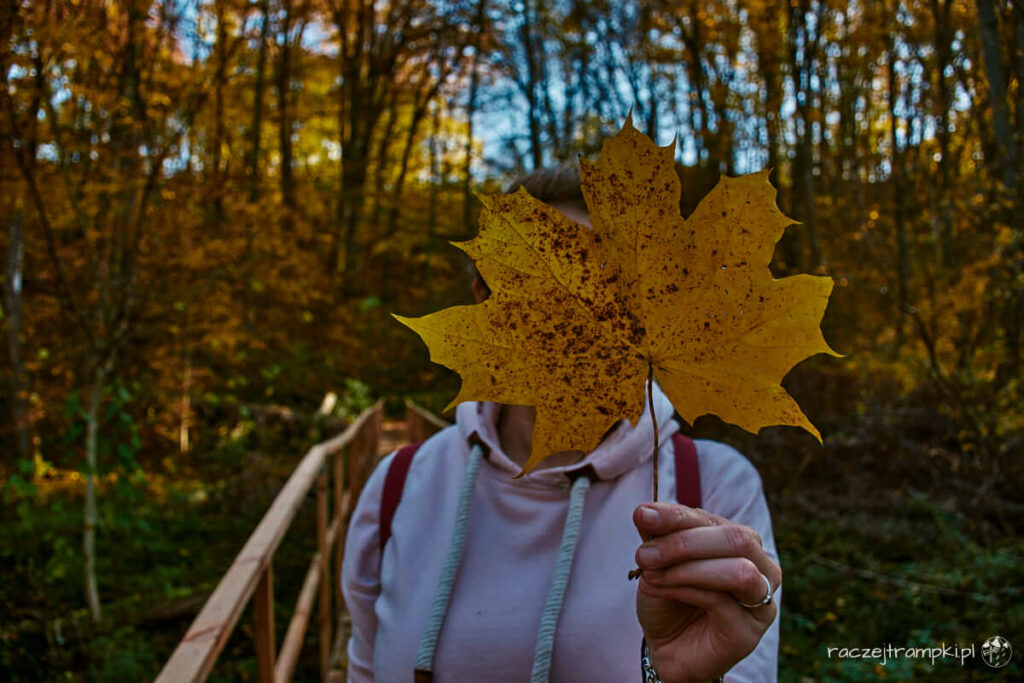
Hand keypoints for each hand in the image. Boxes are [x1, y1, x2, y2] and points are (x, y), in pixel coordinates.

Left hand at [633, 502, 780, 682]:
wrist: (667, 648)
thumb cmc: (669, 598)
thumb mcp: (660, 560)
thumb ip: (659, 536)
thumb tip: (644, 511)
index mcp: (741, 543)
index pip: (714, 520)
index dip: (677, 515)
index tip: (643, 516)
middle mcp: (762, 568)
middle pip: (737, 539)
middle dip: (685, 542)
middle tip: (644, 554)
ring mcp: (761, 602)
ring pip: (739, 571)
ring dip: (688, 568)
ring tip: (651, 573)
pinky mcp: (749, 632)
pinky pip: (722, 602)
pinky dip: (686, 590)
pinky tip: (660, 589)